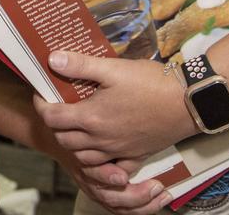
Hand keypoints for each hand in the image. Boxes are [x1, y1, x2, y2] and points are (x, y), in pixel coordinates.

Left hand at [33, 52, 196, 212]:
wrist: (188, 102)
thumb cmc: (151, 83)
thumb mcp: (113, 68)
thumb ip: (81, 65)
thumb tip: (52, 59)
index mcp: (91, 117)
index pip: (52, 117)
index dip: (41, 105)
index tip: (40, 93)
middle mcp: (101, 139)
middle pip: (64, 139)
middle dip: (54, 124)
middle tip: (56, 107)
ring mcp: (118, 150)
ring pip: (83, 157)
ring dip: (73, 144)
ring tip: (74, 126)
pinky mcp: (134, 155)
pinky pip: (110, 169)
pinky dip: (100, 164)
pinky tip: (100, 149)